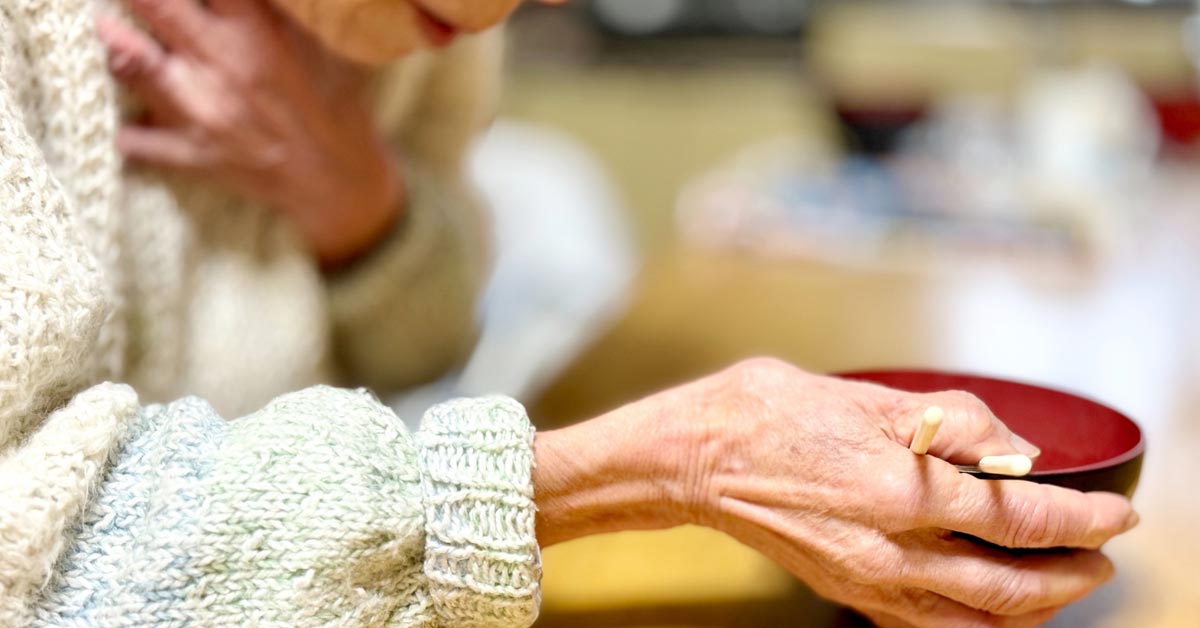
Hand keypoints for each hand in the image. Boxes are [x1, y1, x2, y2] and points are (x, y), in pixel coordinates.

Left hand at [96, 0, 402, 267]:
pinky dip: (124, 124)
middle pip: (152, 4)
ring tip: (113, 32)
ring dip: (115, 44)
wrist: (338, 179)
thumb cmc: (331, 102)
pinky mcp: (190, 155)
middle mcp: (222, 67)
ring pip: (127, 65)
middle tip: (143, 2)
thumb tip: (230, 0)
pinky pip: (132, 138)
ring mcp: (200, 114)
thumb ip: (268, 9)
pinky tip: (132, 110)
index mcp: (257, 33)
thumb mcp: (313, 41)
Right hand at [533, 358, 1137, 627]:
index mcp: (902, 489)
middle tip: (1102, 560)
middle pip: (1011, 585)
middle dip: (1070, 576)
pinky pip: (927, 626)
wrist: (695, 459)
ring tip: (1060, 589)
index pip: (1020, 515)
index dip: (1080, 518)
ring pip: (974, 620)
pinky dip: (974, 625)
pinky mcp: (846, 590)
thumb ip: (950, 423)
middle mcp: (892, 548)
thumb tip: (1013, 446)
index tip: (1115, 513)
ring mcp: (868, 580)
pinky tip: (987, 609)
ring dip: (1032, 610)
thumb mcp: (865, 397)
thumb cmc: (767, 414)